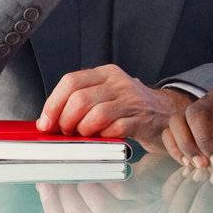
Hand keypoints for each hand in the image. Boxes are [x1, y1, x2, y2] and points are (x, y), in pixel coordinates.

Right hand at [36, 157, 173, 212]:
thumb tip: (43, 186)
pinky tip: (97, 163)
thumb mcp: (97, 205)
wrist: (162, 177)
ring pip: (99, 210)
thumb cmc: (124, 190)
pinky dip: (103, 176)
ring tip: (76, 166)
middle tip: (59, 171)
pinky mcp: (146, 199)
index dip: (54, 212)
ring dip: (82, 184)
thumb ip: (71, 203)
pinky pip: (119, 190)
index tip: (44, 185)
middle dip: (64, 196)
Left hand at [38, 65, 177, 145]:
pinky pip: (115, 129)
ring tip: (84, 136)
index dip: (53, 104)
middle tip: (66, 132)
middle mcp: (118, 83)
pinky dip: (103, 137)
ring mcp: (131, 100)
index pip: (71, 81)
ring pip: (96, 115)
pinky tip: (103, 138)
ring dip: (83, 131)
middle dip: (66, 121)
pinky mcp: (141, 119)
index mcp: (105, 74)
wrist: (167, 113)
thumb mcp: (106, 95)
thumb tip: (48, 121)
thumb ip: (81, 102)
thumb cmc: (129, 108)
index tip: (45, 123)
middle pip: (80, 99)